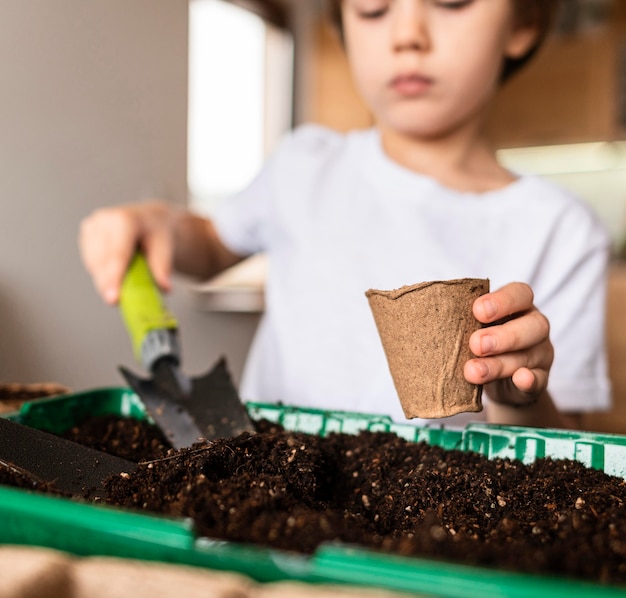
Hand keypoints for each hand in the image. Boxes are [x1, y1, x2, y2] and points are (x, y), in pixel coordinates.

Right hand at [78, 200, 173, 303]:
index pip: (118, 254)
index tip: (113, 299)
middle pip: (102, 261)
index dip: (114, 278)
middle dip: (108, 284)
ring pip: (93, 264)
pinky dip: (102, 273)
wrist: (149, 218)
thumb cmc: (157, 232)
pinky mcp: (86, 233)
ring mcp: (92, 225)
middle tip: (117, 302)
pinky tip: (115, 273)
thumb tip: (164, 287)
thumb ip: (162, 267)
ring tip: (121, 285)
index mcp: (125, 220)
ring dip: (105, 280)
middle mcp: (104, 219)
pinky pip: (91, 262)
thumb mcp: (165, 246)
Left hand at [464, 282, 552, 405]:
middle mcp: (534, 326)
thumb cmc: (481, 342)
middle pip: (532, 325)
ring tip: (473, 371)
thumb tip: (420, 314)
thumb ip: (461, 319)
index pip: (520, 294)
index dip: (502, 300)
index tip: (477, 310)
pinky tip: (519, 379)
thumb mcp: (474, 326)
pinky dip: (529, 381)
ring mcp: (540, 354)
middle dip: (503, 335)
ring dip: (499, 364)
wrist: (499, 380)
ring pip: (528, 356)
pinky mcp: (540, 379)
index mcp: (518, 306)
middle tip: (475, 344)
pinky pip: (538, 380)